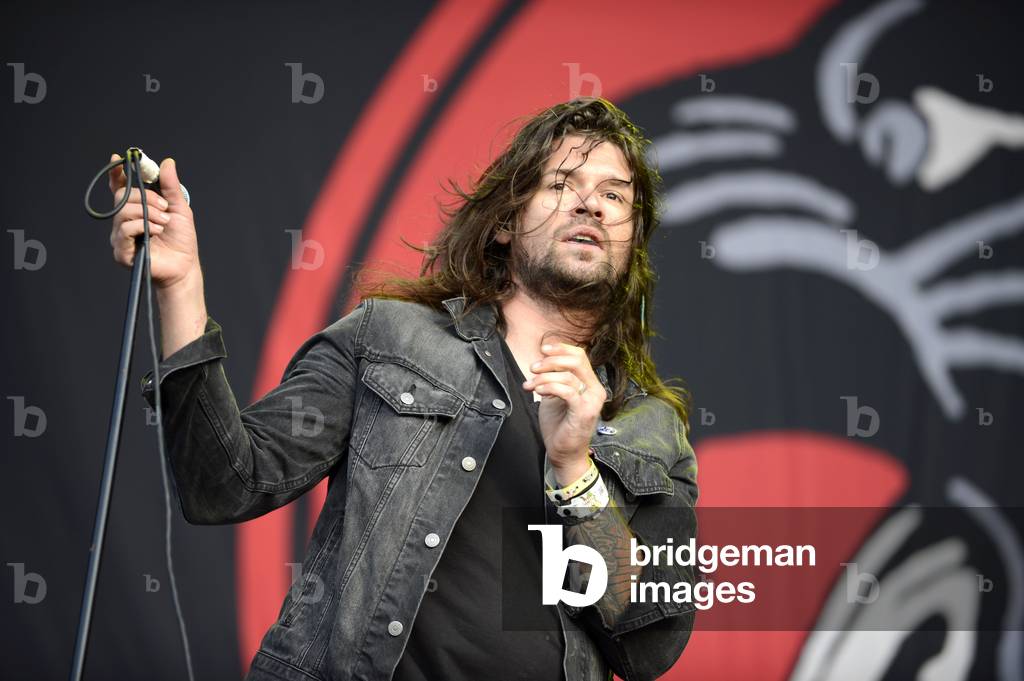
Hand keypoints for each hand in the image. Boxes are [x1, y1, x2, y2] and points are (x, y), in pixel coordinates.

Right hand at [108, 154, 199, 289]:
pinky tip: (156, 233)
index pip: (121, 187)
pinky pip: (124, 229)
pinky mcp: (121, 251)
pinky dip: (144, 227)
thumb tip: (167, 162)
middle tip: (164, 208)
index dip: (118, 173)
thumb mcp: (179, 208)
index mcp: (137, 209)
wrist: (185, 266)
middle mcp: (125, 221)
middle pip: (121, 196)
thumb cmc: (181, 240)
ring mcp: (120, 236)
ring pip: (123, 211)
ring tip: (164, 224)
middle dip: (146, 198)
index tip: (119, 158)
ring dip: (149, 214)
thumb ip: (171, 186)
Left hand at [522, 343, 606, 480]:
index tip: (542, 350)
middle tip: (533, 368)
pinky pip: (567, 391)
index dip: (561, 348)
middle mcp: (595, 389)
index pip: (580, 356)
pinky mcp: (584, 412)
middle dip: (551, 361)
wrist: (563, 453)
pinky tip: (538, 391)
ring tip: (530, 386)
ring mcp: (592, 401)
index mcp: (590, 383)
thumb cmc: (559, 425)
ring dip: (544, 377)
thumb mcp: (554, 395)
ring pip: (568, 376)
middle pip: (577, 361)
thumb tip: (543, 360)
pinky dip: (549, 387)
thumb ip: (554, 378)